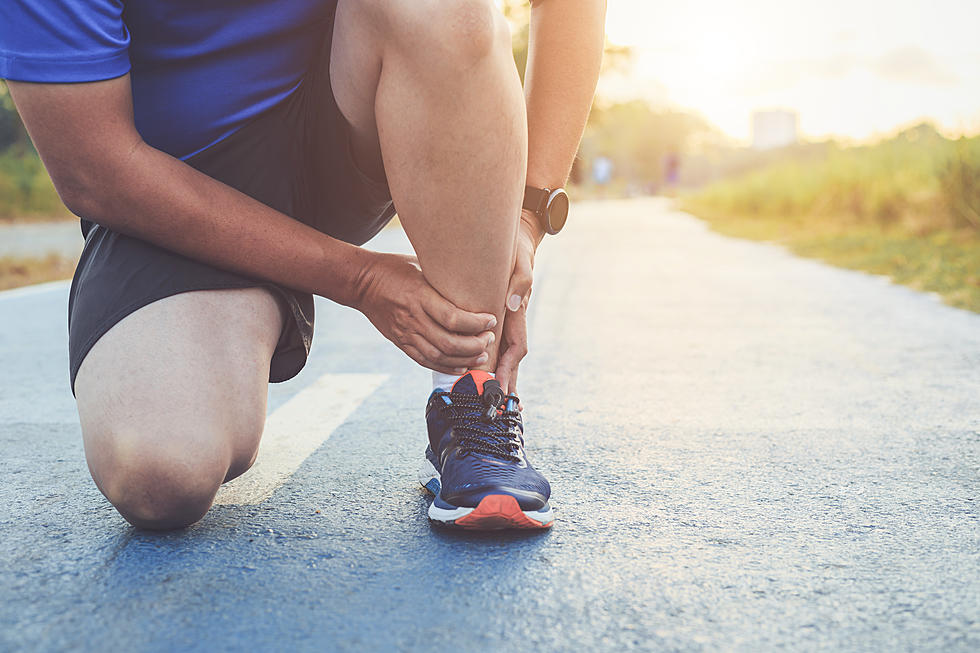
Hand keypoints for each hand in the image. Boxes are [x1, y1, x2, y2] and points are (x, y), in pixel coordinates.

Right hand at [356, 252, 496, 373]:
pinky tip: (462, 365)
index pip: (454, 318)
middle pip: (449, 343)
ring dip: (464, 359)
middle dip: (475, 345)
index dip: (477, 324)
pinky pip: (425, 361)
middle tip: (489, 339)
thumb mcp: (422, 265)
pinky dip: (446, 366)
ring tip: (481, 355)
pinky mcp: (401, 342)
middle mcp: (413, 318)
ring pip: (439, 357)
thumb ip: (443, 278)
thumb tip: (474, 280)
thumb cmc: (396, 268)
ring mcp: (406, 333)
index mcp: (420, 296)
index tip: (492, 320)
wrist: (362, 282)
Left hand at [495, 212, 542, 395]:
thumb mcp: (521, 261)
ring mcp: (507, 320)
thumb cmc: (519, 250)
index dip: (508, 367)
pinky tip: (482, 374)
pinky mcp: (498, 316)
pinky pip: (493, 342)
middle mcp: (513, 321)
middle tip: (497, 408)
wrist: (520, 239)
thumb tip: (512, 304)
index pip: (516, 347)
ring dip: (497, 378)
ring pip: (502, 354)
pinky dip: (490, 361)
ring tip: (491, 402)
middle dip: (504, 383)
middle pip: (511, 359)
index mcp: (518, 313)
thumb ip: (519, 281)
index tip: (499, 385)